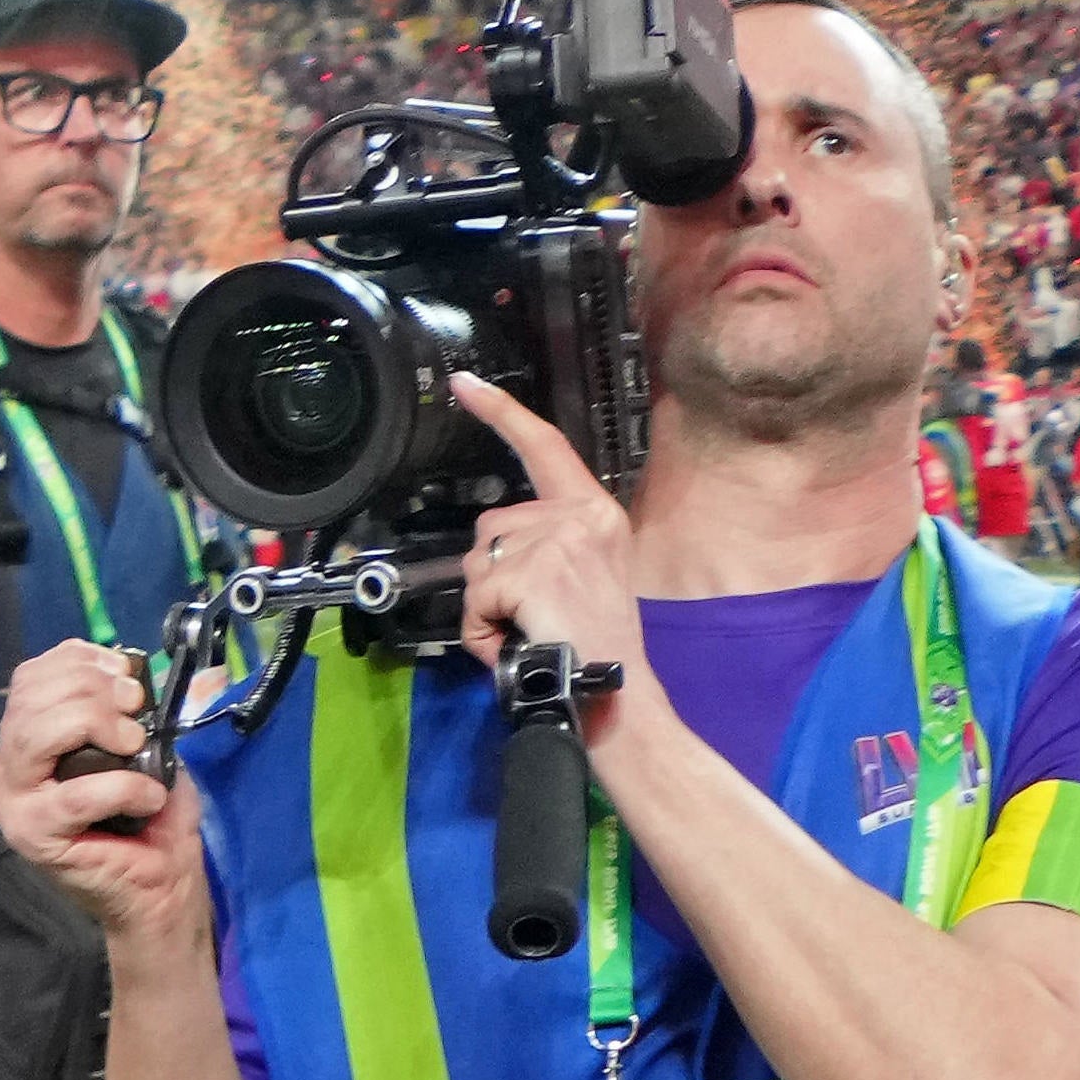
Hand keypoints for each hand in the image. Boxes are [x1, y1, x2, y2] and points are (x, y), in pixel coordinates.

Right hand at [0, 637, 198, 950]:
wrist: (160, 885)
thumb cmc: (147, 814)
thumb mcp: (137, 746)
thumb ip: (118, 709)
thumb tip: (127, 676)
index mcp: (22, 741)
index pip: (30, 677)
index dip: (79, 661)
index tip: (125, 672)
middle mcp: (5, 769)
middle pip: (31, 698)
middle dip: (92, 690)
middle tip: (136, 708)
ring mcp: (12, 803)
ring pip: (36, 733)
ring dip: (97, 724)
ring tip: (135, 743)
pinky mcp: (31, 836)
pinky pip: (74, 795)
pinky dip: (122, 788)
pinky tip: (150, 797)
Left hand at [442, 377, 648, 694]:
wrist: (616, 695)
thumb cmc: (591, 646)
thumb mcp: (577, 576)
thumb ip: (542, 544)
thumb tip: (492, 547)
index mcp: (594, 512)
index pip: (544, 447)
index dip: (502, 413)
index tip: (463, 384)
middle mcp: (583, 515)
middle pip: (490, 528)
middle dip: (491, 577)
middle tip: (532, 616)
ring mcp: (562, 540)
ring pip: (478, 563)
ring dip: (487, 607)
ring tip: (530, 631)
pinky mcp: (538, 571)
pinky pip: (476, 598)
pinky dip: (483, 630)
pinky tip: (520, 641)